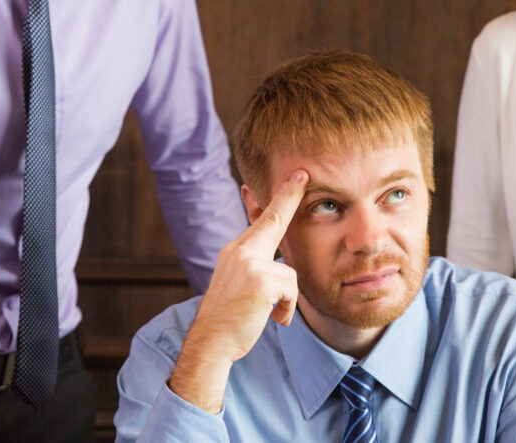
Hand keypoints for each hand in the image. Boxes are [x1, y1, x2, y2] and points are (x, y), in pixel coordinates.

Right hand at [167, 170, 306, 411]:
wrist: (211, 342)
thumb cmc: (230, 317)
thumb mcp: (240, 283)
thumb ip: (256, 265)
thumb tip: (278, 258)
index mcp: (236, 251)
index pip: (261, 218)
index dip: (277, 197)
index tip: (293, 178)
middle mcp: (239, 251)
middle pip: (273, 219)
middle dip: (289, 196)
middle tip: (303, 174)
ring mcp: (248, 263)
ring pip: (289, 272)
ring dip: (286, 298)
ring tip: (270, 313)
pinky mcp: (260, 280)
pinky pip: (290, 290)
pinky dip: (286, 309)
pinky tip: (273, 318)